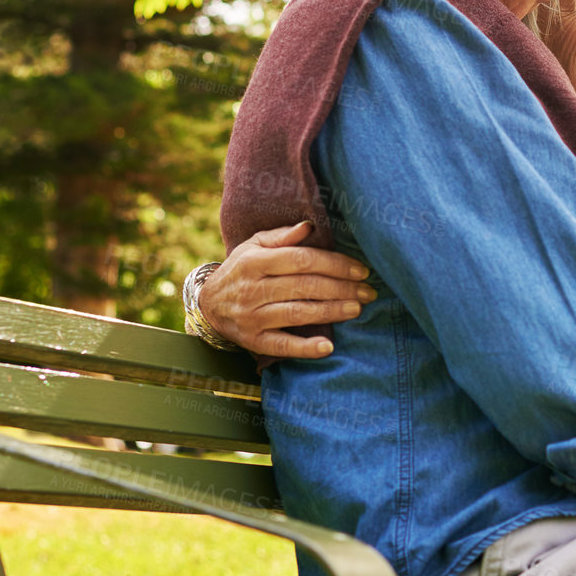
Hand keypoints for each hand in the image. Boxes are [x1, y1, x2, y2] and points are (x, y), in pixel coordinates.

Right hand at [202, 221, 373, 358]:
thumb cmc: (241, 270)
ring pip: (298, 313)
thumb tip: (309, 227)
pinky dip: (305, 348)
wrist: (207, 305)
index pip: (302, 260)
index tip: (360, 269)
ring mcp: (252, 317)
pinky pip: (281, 346)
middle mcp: (252, 289)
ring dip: (331, 311)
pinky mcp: (253, 341)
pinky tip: (327, 347)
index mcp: (255, 261)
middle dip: (342, 288)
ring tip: (357, 309)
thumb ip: (281, 236)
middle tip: (369, 291)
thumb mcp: (253, 246)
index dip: (335, 264)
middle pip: (305, 286)